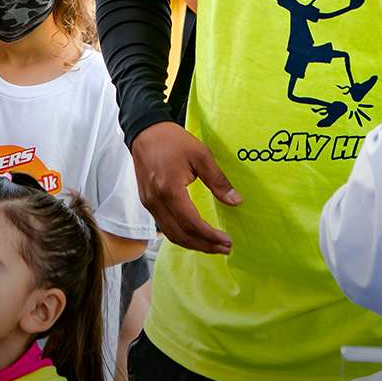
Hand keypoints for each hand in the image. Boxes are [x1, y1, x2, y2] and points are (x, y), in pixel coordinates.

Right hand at [129, 121, 237, 253]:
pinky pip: (164, 226)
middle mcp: (156, 201)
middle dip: (204, 246)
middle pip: (180, 235)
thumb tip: (235, 201)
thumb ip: (218, 180)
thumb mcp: (201, 155)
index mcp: (169, 190)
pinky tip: (195, 235)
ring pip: (170, 234)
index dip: (210, 236)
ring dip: (192, 244)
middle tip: (224, 249)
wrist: (145, 132)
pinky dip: (181, 235)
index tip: (227, 241)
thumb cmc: (173, 141)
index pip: (191, 223)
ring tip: (212, 246)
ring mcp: (149, 204)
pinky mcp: (147, 202)